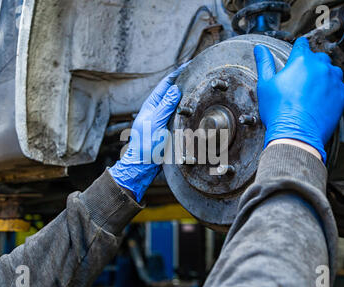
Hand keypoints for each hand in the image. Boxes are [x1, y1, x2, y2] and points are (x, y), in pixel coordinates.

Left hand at [109, 64, 187, 201]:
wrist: (144, 165)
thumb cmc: (145, 146)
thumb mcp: (155, 123)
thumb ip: (165, 106)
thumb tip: (174, 89)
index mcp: (152, 105)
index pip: (166, 84)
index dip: (177, 73)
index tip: (189, 64)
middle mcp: (157, 110)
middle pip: (172, 92)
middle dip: (184, 81)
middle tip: (198, 72)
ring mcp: (163, 119)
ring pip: (178, 103)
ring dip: (187, 95)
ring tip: (200, 86)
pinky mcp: (168, 129)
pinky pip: (180, 115)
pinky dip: (188, 110)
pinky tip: (196, 108)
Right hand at [254, 37, 343, 162]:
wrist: (296, 134)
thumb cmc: (279, 111)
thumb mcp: (265, 85)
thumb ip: (264, 63)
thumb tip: (260, 49)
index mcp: (301, 60)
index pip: (302, 44)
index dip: (297, 50)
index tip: (295, 56)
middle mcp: (320, 67)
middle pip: (318, 57)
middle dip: (310, 64)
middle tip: (300, 79)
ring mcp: (334, 80)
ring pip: (331, 71)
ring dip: (323, 76)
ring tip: (311, 90)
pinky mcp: (342, 94)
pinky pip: (339, 86)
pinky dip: (331, 90)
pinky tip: (320, 100)